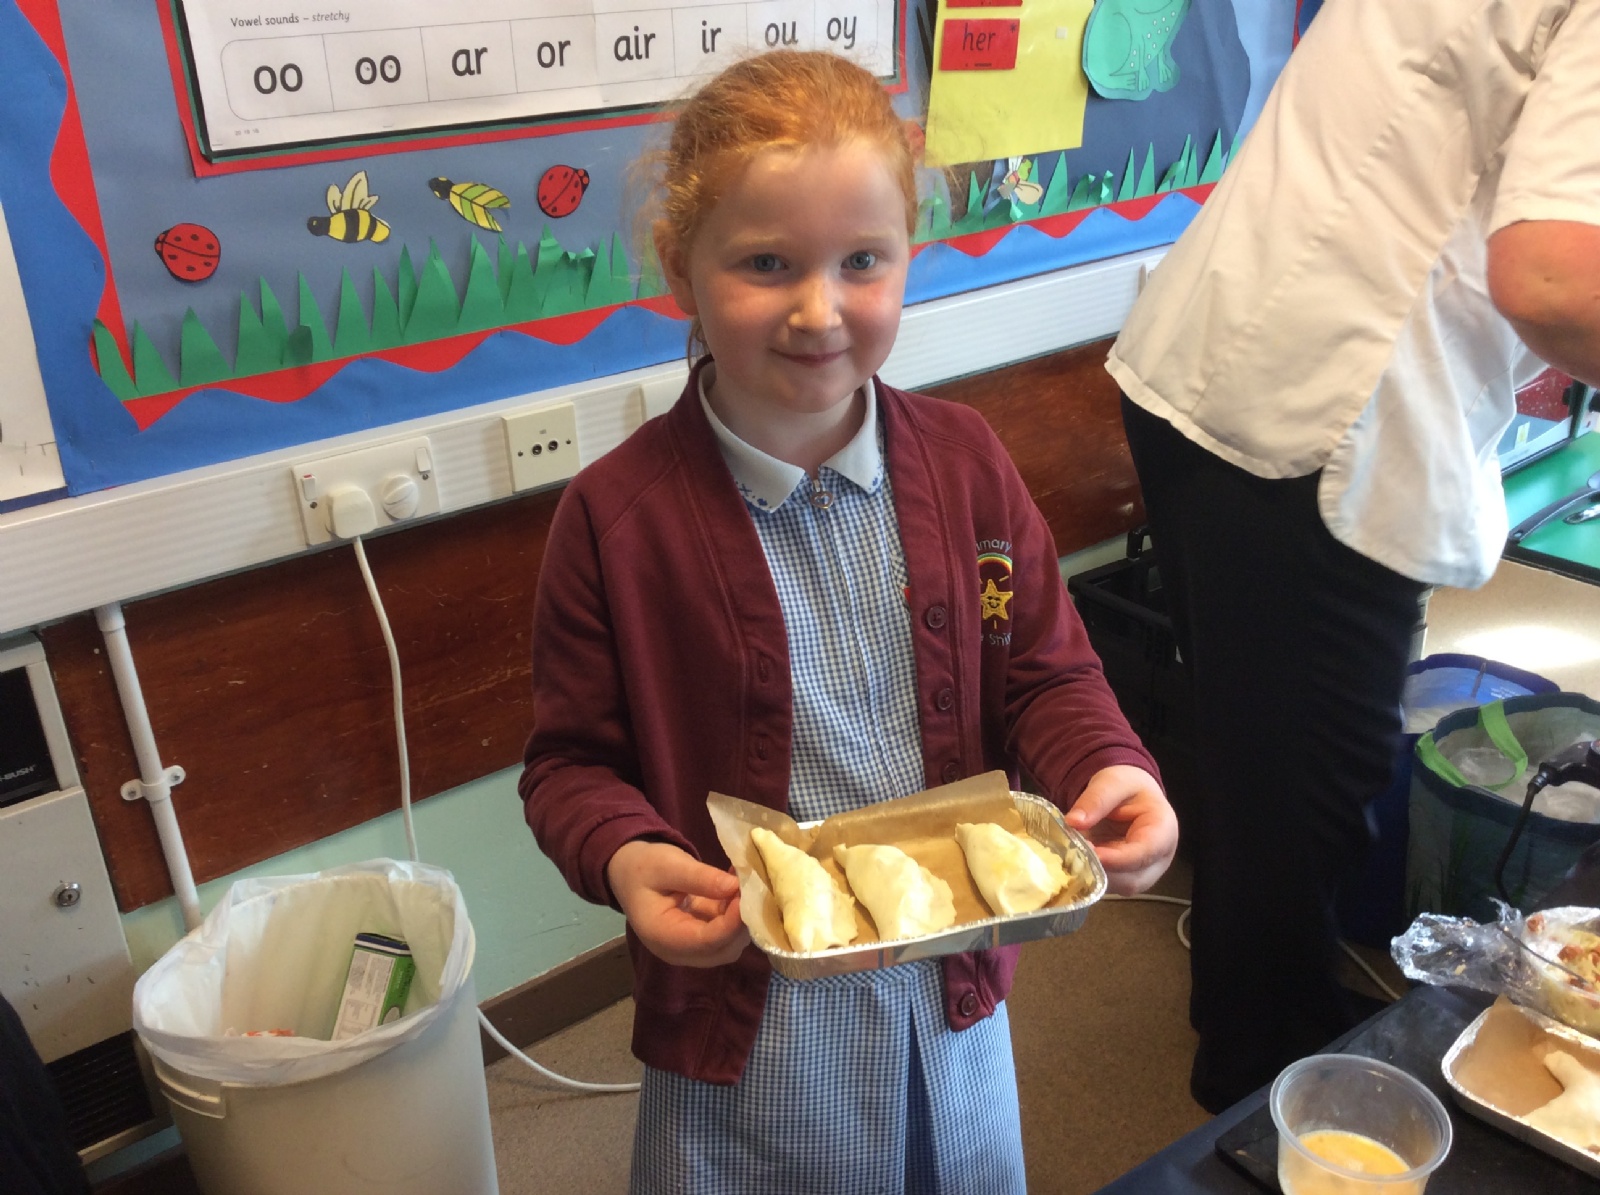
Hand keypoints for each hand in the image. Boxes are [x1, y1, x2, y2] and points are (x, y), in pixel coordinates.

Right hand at [606, 840, 749, 966]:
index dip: (732, 922)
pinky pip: (726, 934)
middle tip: (750, 889)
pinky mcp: (700, 939)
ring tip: (744, 885)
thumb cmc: (643, 867)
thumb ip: (700, 878)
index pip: (706, 941)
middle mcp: (677, 951)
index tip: (747, 895)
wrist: (628, 872)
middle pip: (722, 950)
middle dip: (741, 923)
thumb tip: (735, 887)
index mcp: (662, 936)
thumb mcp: (668, 864)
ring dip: (741, 919)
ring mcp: (689, 949)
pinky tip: (736, 888)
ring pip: (729, 945)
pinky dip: (736, 914)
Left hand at [1065, 765, 1178, 895]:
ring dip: (1092, 877)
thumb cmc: (1127, 788)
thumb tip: (1073, 822)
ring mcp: (1142, 873)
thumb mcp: (1112, 782)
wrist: (1131, 796)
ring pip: (1117, 887)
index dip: (1118, 858)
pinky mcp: (1124, 879)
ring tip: (1068, 858)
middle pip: (1132, 878)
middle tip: (1070, 855)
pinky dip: (1088, 878)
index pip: (1146, 852)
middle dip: (1101, 871)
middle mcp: (1158, 859)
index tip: (1091, 853)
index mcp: (1163, 830)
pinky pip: (1107, 886)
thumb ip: (1096, 799)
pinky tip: (1071, 863)